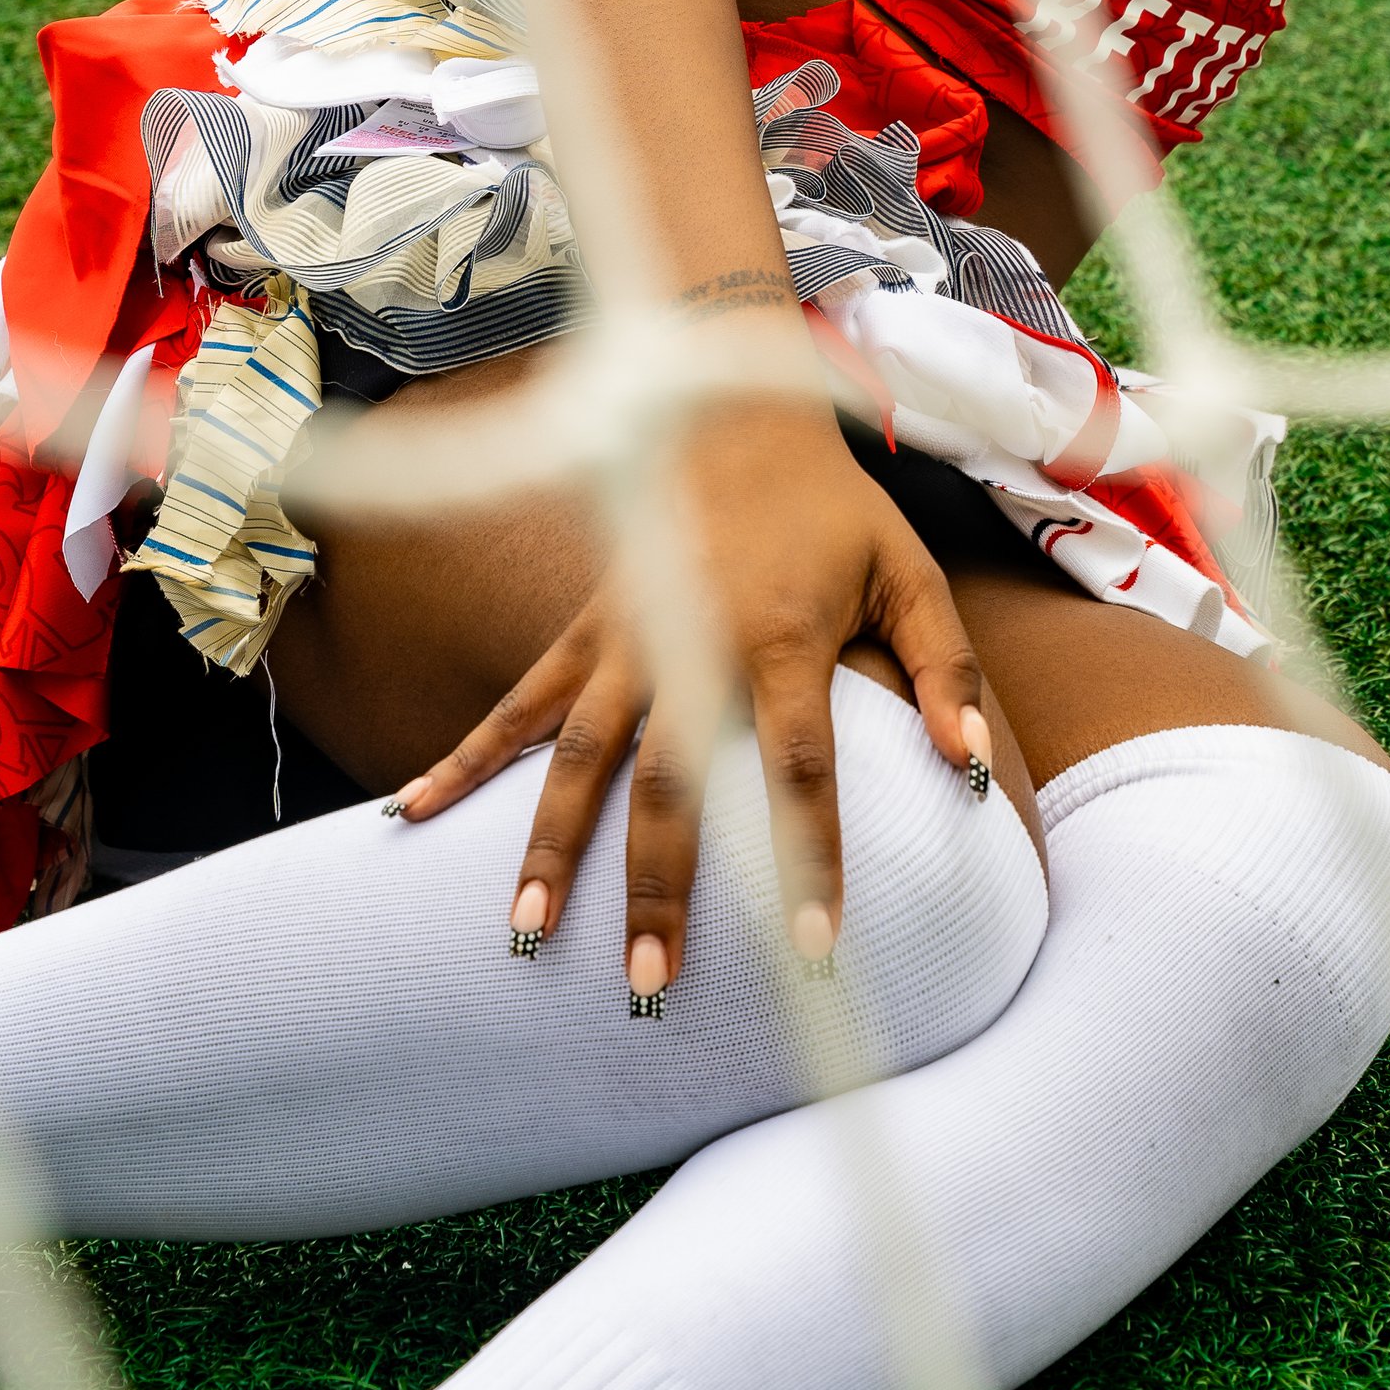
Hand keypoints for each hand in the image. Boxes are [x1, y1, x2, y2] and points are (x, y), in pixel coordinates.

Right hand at [386, 396, 993, 1004]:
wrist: (731, 406)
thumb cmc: (830, 508)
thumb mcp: (908, 571)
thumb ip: (946, 668)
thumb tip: (976, 764)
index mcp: (781, 638)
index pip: (799, 769)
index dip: (809, 860)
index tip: (813, 952)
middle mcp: (692, 642)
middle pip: (670, 784)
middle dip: (657, 887)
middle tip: (648, 983)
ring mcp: (624, 637)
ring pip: (576, 755)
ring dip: (550, 844)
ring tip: (526, 933)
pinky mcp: (581, 628)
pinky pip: (516, 702)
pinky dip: (464, 757)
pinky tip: (413, 816)